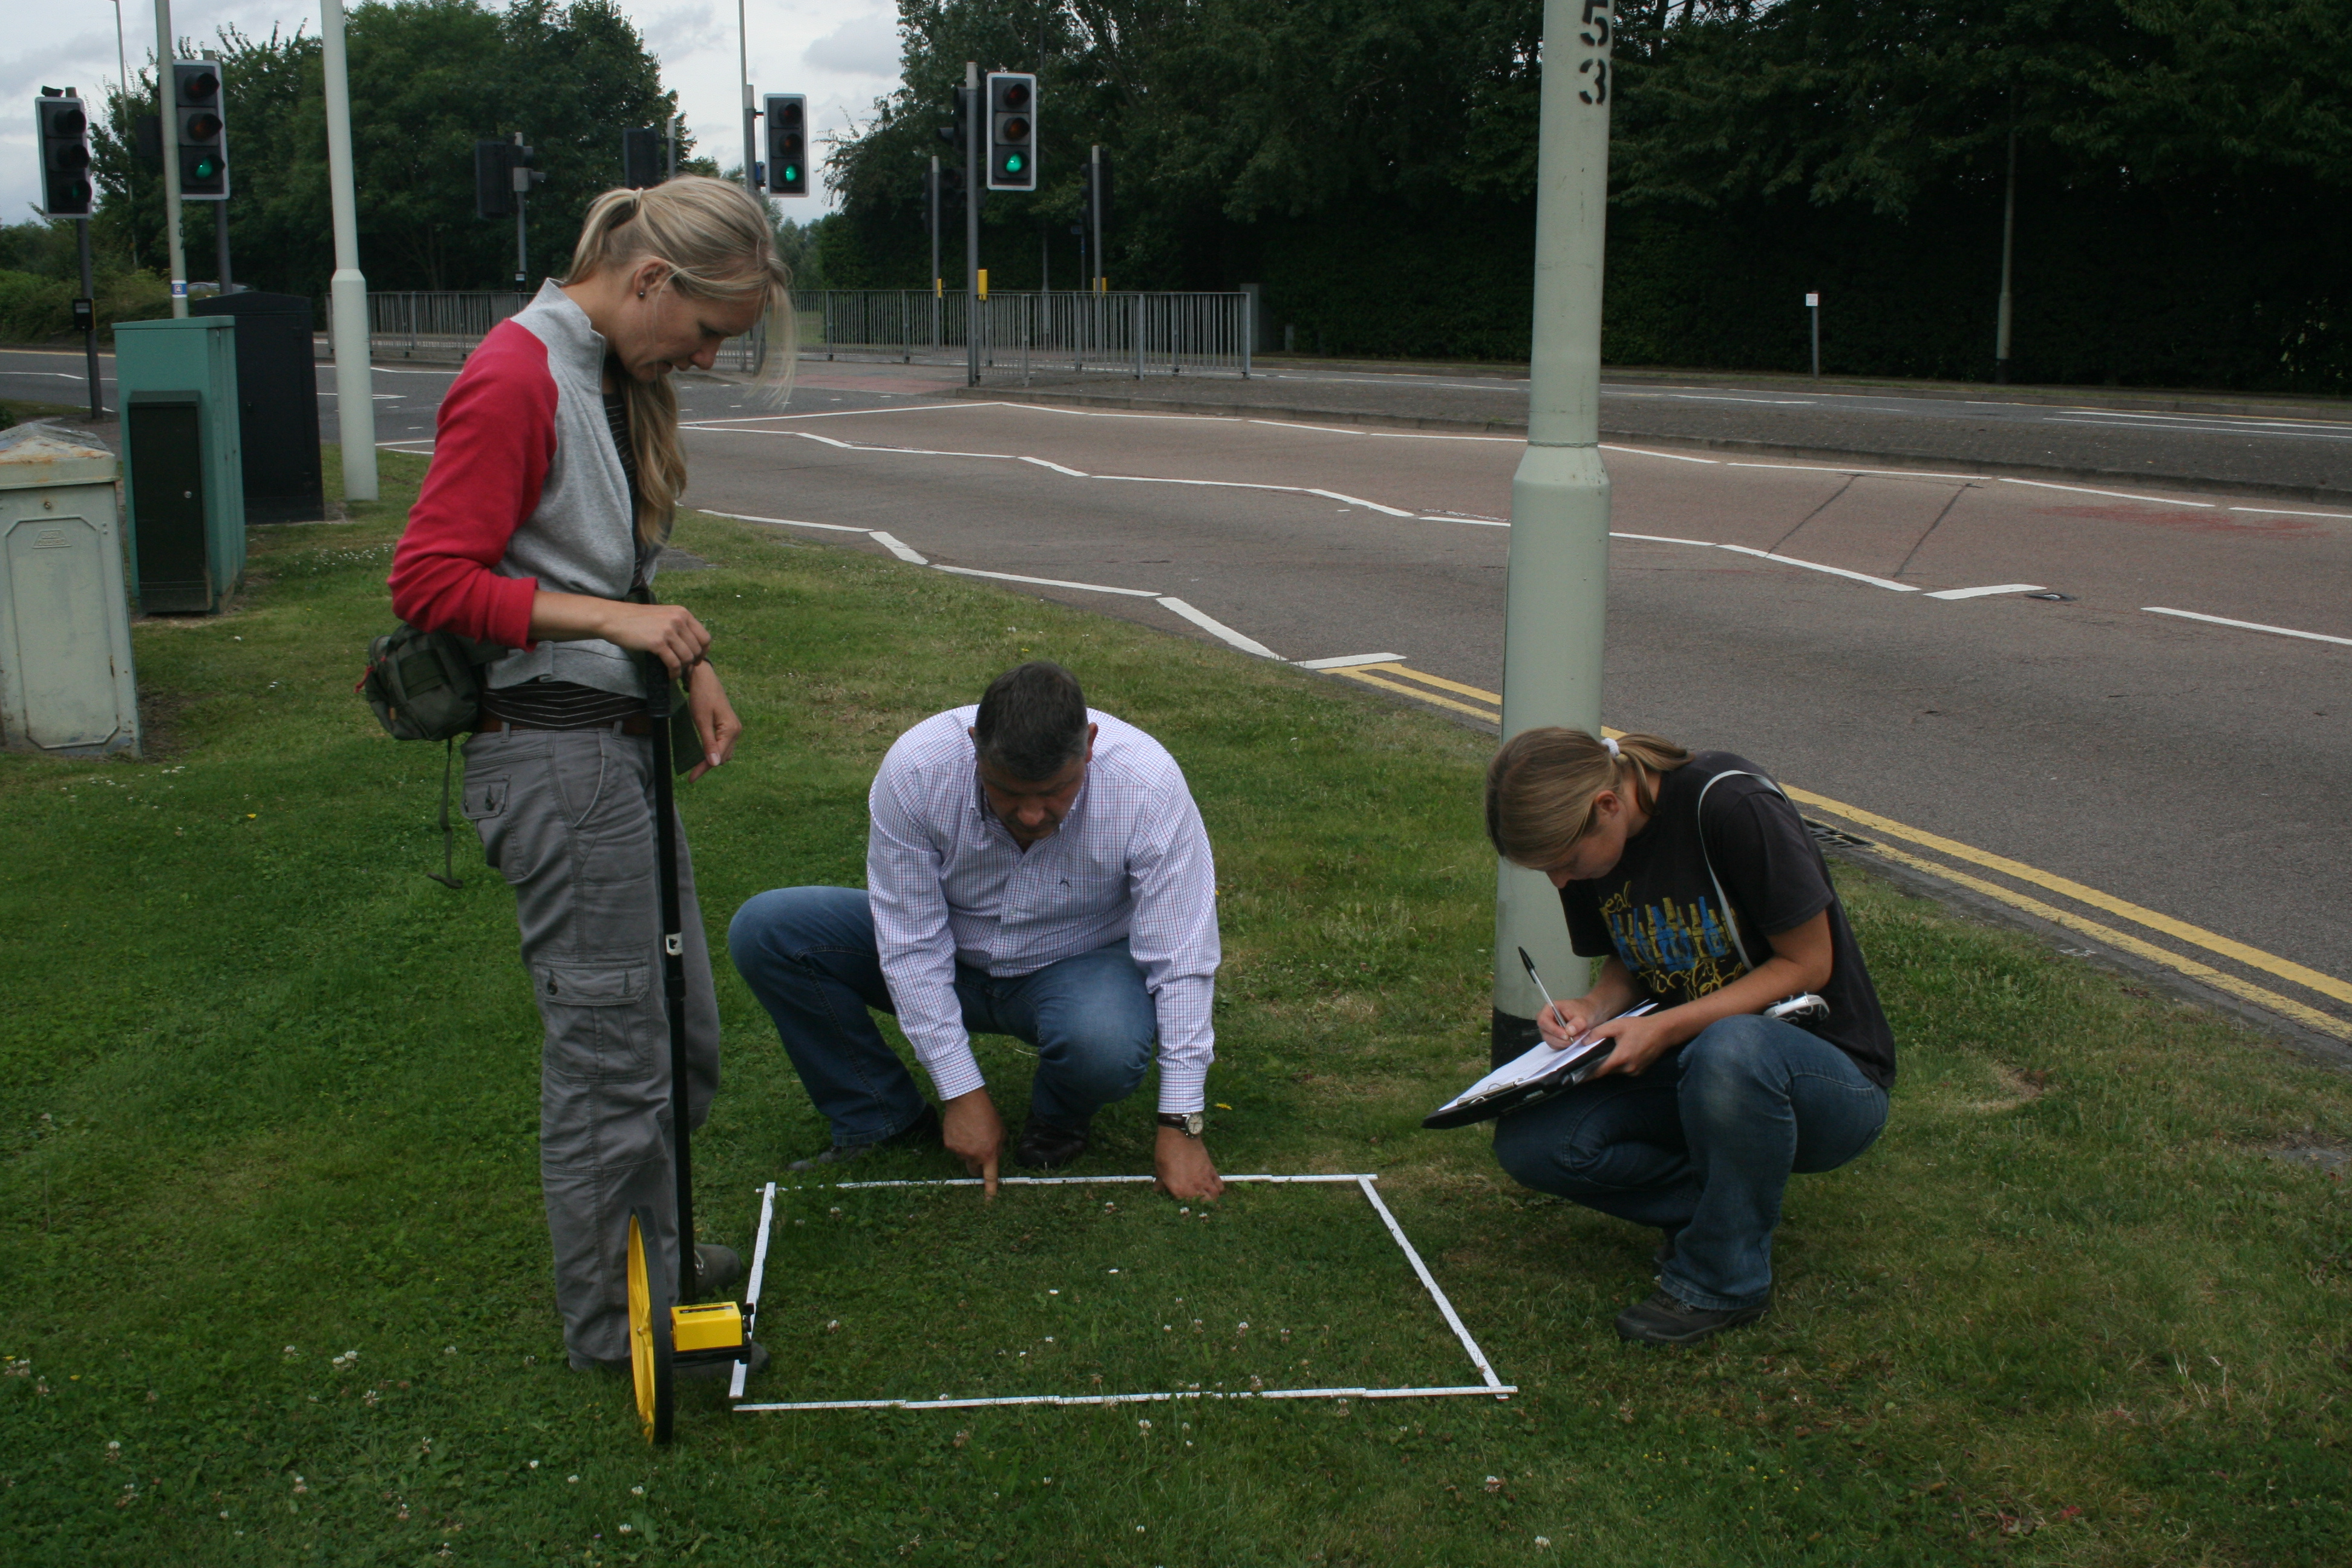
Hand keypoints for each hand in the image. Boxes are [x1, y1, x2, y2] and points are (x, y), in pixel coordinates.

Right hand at [602, 601, 710, 676]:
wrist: (614, 619)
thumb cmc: (637, 619)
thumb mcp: (663, 616)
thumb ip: (679, 626)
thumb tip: (692, 644)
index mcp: (682, 613)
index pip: (705, 637)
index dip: (703, 651)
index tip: (697, 660)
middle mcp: (678, 620)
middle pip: (697, 649)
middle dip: (692, 662)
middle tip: (684, 668)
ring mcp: (668, 631)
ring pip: (687, 657)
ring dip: (682, 668)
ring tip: (675, 671)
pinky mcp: (657, 643)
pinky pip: (674, 663)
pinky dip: (674, 673)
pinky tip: (670, 675)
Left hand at [682, 661, 740, 780]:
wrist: (704, 678)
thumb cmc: (701, 697)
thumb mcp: (701, 721)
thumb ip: (708, 743)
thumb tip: (714, 764)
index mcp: (731, 730)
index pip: (718, 756)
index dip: (704, 768)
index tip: (691, 779)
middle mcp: (736, 730)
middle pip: (723, 757)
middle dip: (708, 766)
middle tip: (691, 775)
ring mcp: (734, 728)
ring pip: (724, 752)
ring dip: (712, 760)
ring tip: (696, 767)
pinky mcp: (729, 725)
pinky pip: (724, 744)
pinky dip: (714, 751)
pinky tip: (705, 754)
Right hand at [940, 1087, 1002, 1197]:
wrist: (966, 1101)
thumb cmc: (986, 1114)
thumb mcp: (1000, 1131)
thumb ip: (998, 1148)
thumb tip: (994, 1157)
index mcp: (989, 1153)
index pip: (990, 1176)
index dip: (990, 1189)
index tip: (989, 1199)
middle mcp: (974, 1155)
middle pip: (974, 1170)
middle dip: (977, 1166)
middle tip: (979, 1151)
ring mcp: (960, 1151)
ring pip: (964, 1157)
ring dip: (968, 1150)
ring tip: (970, 1132)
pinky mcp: (949, 1145)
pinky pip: (955, 1149)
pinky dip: (958, 1142)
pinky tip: (961, 1130)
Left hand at [1153, 1128, 1223, 1201]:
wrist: (1179, 1134)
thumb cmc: (1165, 1151)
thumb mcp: (1159, 1169)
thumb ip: (1160, 1183)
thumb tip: (1157, 1190)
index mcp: (1179, 1190)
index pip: (1184, 1207)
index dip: (1183, 1207)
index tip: (1182, 1205)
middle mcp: (1194, 1188)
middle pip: (1203, 1204)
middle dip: (1200, 1206)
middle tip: (1195, 1203)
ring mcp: (1204, 1179)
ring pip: (1214, 1196)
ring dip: (1211, 1199)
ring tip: (1205, 1197)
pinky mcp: (1211, 1170)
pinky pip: (1219, 1184)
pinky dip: (1218, 1189)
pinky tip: (1211, 1187)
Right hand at [1535, 998, 1597, 1049]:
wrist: (1587, 1014)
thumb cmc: (1583, 1010)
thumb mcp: (1583, 1015)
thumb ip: (1577, 1023)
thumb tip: (1569, 1031)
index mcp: (1549, 1009)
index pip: (1544, 1021)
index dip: (1553, 1030)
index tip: (1567, 1035)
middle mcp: (1546, 1020)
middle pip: (1546, 1034)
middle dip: (1561, 1039)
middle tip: (1576, 1039)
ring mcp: (1548, 1030)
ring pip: (1551, 1042)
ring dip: (1565, 1043)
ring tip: (1578, 1038)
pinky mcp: (1553, 1038)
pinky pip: (1556, 1046)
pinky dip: (1565, 1045)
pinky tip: (1575, 1040)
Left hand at [1583, 1010, 1680, 1079]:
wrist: (1663, 1031)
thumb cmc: (1640, 1027)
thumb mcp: (1616, 1025)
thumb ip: (1598, 1033)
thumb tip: (1584, 1042)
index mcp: (1621, 1057)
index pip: (1599, 1071)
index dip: (1586, 1074)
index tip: (1576, 1076)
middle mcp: (1628, 1068)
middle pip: (1607, 1071)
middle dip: (1598, 1066)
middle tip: (1589, 1059)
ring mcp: (1635, 1071)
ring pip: (1616, 1071)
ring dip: (1610, 1065)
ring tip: (1606, 1054)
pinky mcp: (1640, 1071)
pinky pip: (1625, 1071)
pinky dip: (1619, 1065)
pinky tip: (1620, 1054)